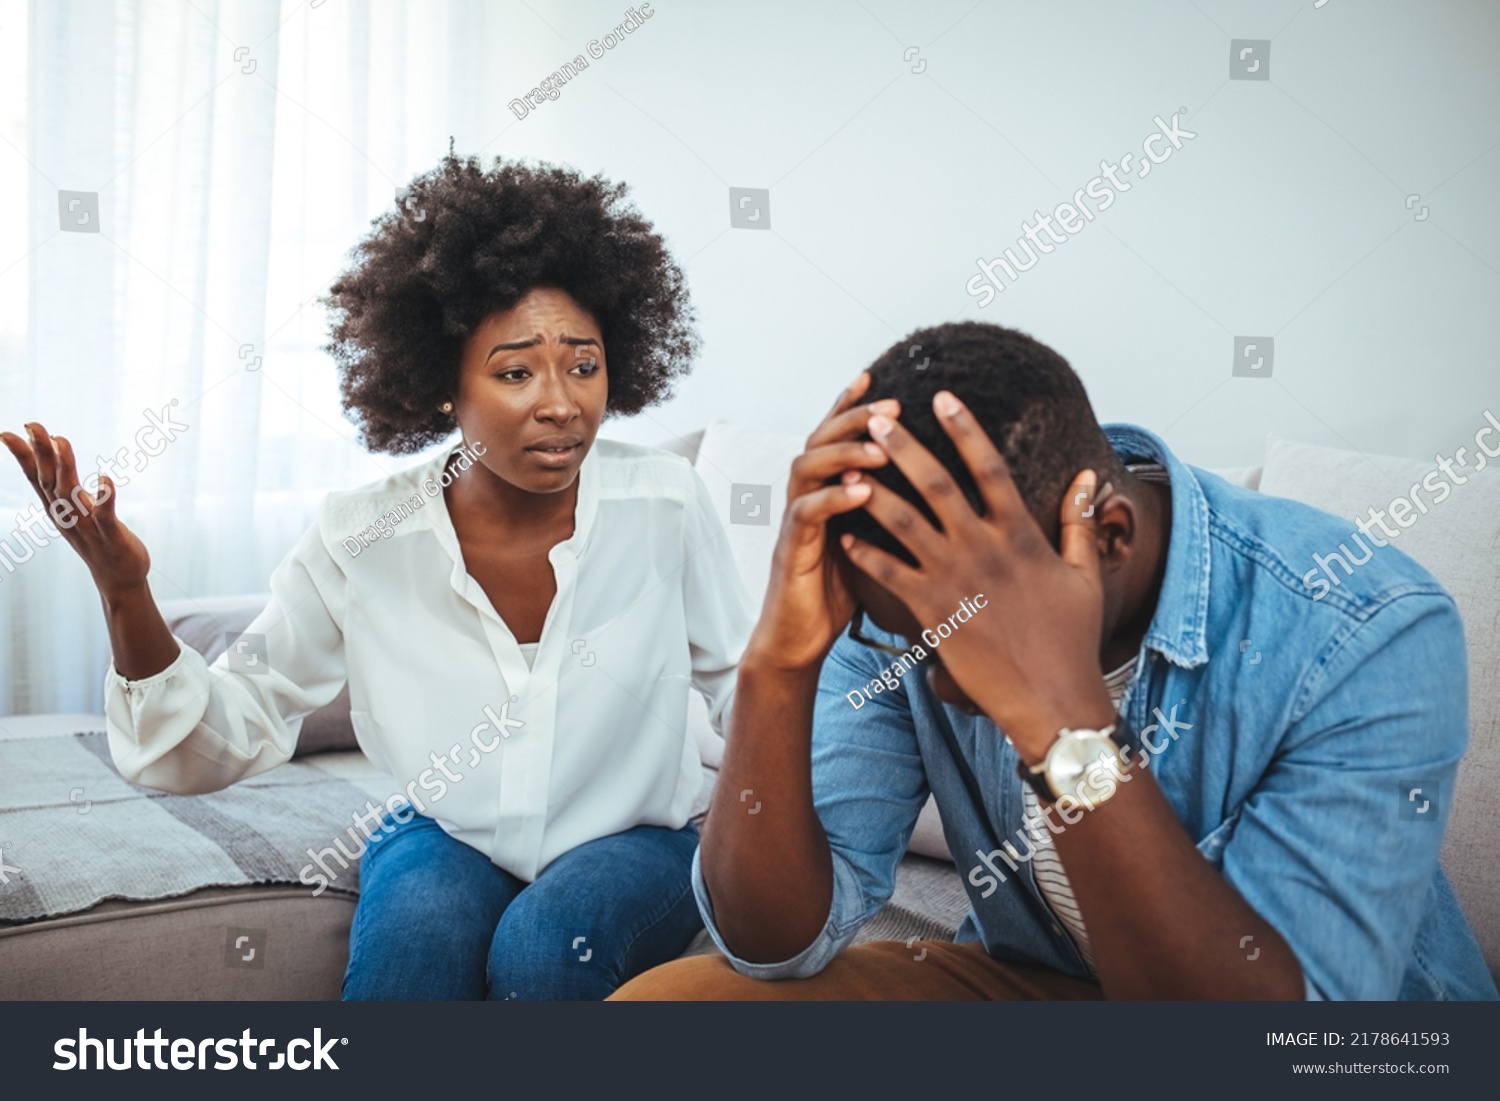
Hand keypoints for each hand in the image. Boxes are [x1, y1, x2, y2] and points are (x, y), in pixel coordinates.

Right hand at [1, 422, 151, 596]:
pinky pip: (105, 516)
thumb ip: (61, 484)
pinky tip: (105, 479)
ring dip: (65, 466)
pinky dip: (104, 498)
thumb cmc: (96, 538)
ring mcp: (86, 526)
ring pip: (71, 494)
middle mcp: (66, 516)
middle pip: (49, 480)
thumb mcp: (72, 510)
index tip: (7, 433)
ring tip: (61, 440)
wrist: (118, 578)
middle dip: (40, 452)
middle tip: (32, 424)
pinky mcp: (110, 536)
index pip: (35, 478)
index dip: (22, 456)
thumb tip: (51, 453)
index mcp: (56, 508)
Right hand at [746, 373, 897, 671]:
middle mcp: (805, 499)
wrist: (797, 641)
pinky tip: (861, 491)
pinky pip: (806, 514)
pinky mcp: (790, 551)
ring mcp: (794, 523)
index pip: (835, 439)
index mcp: (825, 494)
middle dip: (853, 418)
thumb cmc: (836, 595)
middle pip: (818, 439)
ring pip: (807, 468)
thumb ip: (883, 515)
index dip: (851, 407)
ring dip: (844, 453)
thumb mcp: (868, 546)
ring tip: (879, 448)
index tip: (880, 380)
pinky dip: (833, 498)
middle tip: (890, 406)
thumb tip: (933, 498)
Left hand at [837, 390, 1113, 759]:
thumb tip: (1090, 477)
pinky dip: (865, 554)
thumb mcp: (1084, 575)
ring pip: (904, 523)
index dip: (964, 428)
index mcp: (1020, 534)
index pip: (989, 466)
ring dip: (873, 491)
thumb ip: (1080, 522)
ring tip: (846, 467)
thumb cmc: (1071, 640)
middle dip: (904, 448)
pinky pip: (891, 575)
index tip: (942, 397)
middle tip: (878, 418)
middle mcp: (985, 548)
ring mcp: (957, 579)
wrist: (1053, 699)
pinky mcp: (934, 612)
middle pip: (937, 484)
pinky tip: (842, 537)